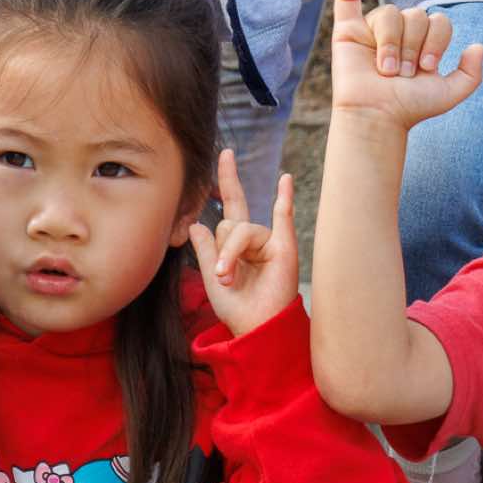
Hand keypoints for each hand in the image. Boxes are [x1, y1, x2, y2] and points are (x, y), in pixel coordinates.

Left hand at [189, 151, 299, 337]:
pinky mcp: (284, 248)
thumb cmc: (236, 309)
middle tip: (223, 276)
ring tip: (229, 279)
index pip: (231, 206)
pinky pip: (282, 217)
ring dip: (230, 256)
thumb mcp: (210, 278)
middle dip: (223, 249)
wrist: (256, 328)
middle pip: (231, 222)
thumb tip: (197, 223)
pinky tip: (284, 180)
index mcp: (236, 244)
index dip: (227, 180)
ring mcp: (270, 241)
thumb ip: (205, 249)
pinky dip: (284, 198)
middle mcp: (254, 239)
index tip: (225, 153)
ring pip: (240, 230)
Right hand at [329, 0, 482, 129]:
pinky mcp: (347, 30)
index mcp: (423, 42)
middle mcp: (400, 33)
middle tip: (404, 74)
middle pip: (416, 15)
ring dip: (392, 42)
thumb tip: (478, 45)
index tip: (427, 67)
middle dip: (413, 45)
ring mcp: (373, 29)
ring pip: (390, 12)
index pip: (439, 21)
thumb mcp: (449, 94)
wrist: (377, 117)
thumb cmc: (409, 107)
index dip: (436, 41)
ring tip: (387, 69)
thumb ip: (471, 74)